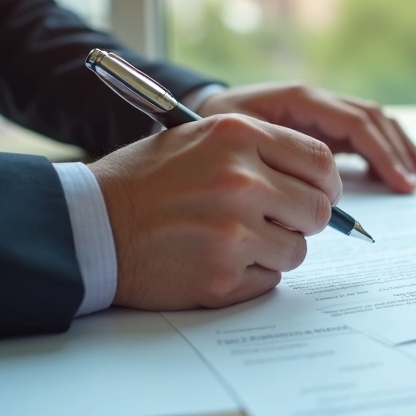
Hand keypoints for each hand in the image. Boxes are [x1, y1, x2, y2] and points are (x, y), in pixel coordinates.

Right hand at [89, 114, 342, 309]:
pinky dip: (249, 275)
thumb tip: (320, 181)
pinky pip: (268, 280)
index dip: (326, 183)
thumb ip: (260, 152)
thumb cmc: (145, 181)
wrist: (88, 226)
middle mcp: (241, 181)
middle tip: (276, 221)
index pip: (320, 162)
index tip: (318, 193)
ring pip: (296, 250)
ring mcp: (233, 232)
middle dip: (302, 219)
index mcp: (238, 136)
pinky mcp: (222, 275)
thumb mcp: (201, 139)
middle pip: (317, 210)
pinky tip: (213, 259)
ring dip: (274, 249)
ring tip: (232, 239)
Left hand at [198, 84, 415, 193]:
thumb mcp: (232, 140)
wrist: (194, 115)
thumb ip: (270, 159)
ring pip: (375, 124)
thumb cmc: (208, 131)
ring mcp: (321, 112)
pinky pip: (364, 136)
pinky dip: (387, 152)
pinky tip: (402, 173)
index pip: (354, 122)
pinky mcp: (322, 127)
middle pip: (373, 119)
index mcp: (299, 99)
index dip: (381, 153)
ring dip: (402, 149)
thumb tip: (317, 191)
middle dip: (400, 151)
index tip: (399, 181)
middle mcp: (316, 100)